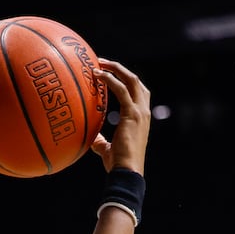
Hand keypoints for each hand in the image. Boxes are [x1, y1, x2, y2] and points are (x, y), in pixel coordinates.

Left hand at [90, 59, 150, 175]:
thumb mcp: (107, 149)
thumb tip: (91, 139)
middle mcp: (143, 111)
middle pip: (135, 81)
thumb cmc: (118, 164)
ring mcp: (140, 111)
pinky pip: (121, 90)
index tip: (108, 74)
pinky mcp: (132, 113)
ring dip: (115, 69)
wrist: (126, 170)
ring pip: (131, 80)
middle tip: (101, 62)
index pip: (135, 92)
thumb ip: (101, 142)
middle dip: (119, 69)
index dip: (124, 80)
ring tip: (98, 63)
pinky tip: (97, 75)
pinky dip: (110, 79)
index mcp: (140, 117)